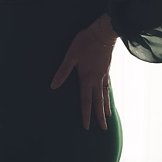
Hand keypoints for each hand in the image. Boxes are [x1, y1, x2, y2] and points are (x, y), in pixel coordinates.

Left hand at [50, 14, 117, 129]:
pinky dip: (107, 94)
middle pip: (98, 102)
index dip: (85, 115)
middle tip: (103, 129)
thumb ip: (63, 71)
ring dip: (105, 107)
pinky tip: (107, 97)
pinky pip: (107, 86)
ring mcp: (103, 75)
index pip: (86, 101)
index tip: (86, 127)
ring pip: (104, 95)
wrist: (103, 32)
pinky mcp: (107, 70)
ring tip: (107, 117)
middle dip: (99, 117)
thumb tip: (53, 86)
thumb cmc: (85, 42)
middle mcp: (97, 80)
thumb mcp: (71, 56)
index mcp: (87, 78)